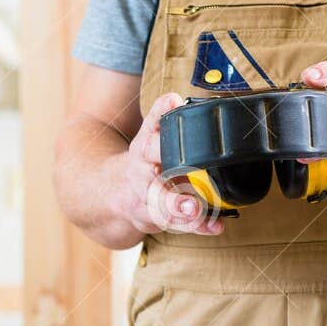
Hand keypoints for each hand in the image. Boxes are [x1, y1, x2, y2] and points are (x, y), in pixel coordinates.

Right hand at [109, 92, 224, 238]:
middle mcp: (142, 171)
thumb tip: (174, 98)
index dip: (161, 112)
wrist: (112, 195)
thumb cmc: (143, 164)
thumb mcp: (146, 138)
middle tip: (186, 178)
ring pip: (160, 204)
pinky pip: (175, 223)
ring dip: (178, 208)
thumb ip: (161, 118)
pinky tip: (214, 226)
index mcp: (144, 146)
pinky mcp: (153, 217)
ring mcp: (145, 197)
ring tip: (195, 210)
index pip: (150, 125)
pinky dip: (196, 226)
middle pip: (150, 170)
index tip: (172, 102)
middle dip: (166, 169)